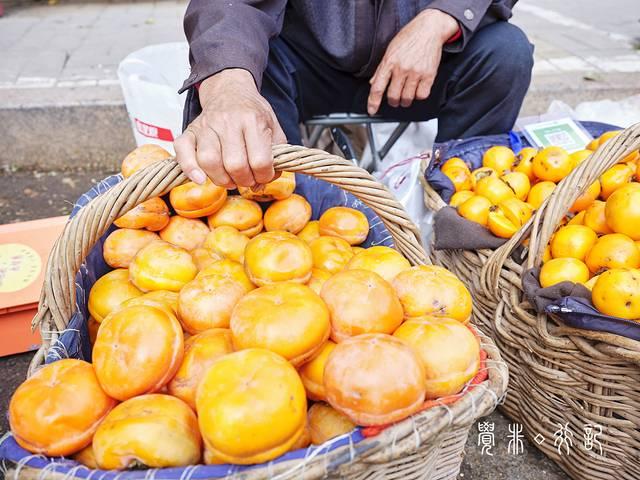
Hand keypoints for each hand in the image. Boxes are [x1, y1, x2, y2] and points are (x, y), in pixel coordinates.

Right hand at [174, 68, 286, 187]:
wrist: (229, 91)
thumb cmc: (252, 113)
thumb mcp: (274, 127)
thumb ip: (277, 155)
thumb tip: (265, 181)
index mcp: (253, 120)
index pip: (260, 161)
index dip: (264, 176)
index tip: (263, 176)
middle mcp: (229, 121)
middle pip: (235, 165)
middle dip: (244, 181)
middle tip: (247, 179)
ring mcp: (207, 125)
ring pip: (209, 162)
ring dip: (222, 180)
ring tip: (230, 179)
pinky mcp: (190, 130)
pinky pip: (183, 151)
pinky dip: (190, 168)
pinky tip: (201, 178)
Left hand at [367, 9, 457, 114]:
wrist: (429, 29)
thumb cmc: (409, 37)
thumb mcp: (390, 50)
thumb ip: (382, 69)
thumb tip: (373, 84)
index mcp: (389, 62)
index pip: (377, 88)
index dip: (373, 102)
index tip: (372, 111)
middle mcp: (401, 68)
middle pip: (393, 97)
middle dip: (393, 102)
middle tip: (394, 99)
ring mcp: (416, 72)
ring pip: (407, 98)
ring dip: (405, 101)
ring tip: (406, 95)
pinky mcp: (429, 75)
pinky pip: (422, 95)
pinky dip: (418, 96)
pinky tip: (417, 90)